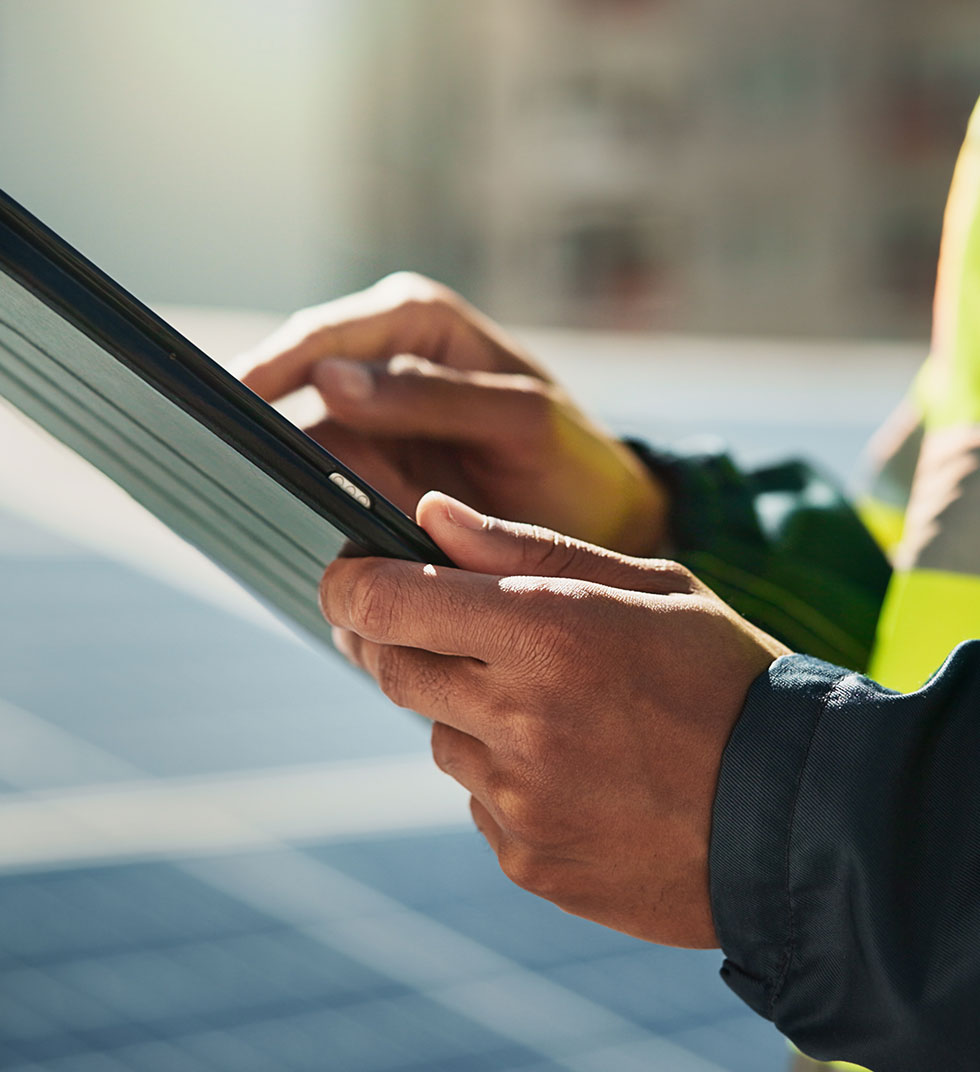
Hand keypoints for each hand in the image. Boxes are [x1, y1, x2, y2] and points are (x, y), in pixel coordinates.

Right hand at [240, 272, 667, 556]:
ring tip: (225, 497)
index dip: (269, 367)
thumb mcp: (520, 418)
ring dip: (268, 468)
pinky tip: (273, 528)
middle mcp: (384, 364)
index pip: (324, 336)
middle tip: (203, 456)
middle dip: (251, 419)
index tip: (222, 403)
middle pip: (294, 385)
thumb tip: (330, 381)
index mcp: (417, 323)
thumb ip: (433, 395)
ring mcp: (374, 422)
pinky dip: (299, 504)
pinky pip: (320, 484)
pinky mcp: (371, 473)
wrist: (597, 519)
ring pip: (298, 440)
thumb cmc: (571, 455)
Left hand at [321, 492, 789, 947]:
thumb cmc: (727, 679)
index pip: (387, 600)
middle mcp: (518, 716)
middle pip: (391, 668)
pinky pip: (479, 801)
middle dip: (400, 639)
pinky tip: (576, 770)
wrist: (799, 818)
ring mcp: (518, 797)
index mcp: (547, 630)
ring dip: (468, 711)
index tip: (346, 574)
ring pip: (438, 736)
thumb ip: (526, 547)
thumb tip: (428, 513)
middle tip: (444, 627)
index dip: (349, 582)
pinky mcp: (527, 858)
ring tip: (555, 709)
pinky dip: (505, 776)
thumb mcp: (647, 586)